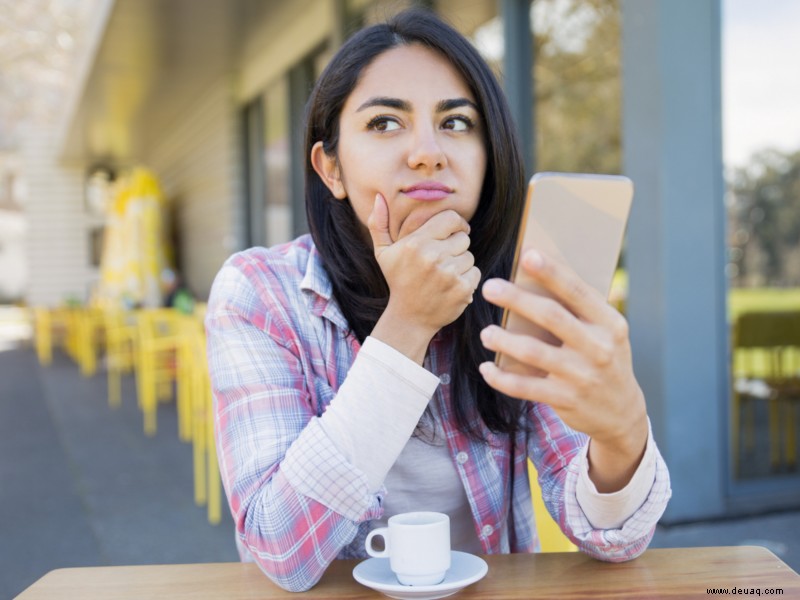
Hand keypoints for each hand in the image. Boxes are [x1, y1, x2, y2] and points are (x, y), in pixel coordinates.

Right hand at [368, 193, 480, 360]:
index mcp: (416, 243)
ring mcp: (449, 274)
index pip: (452, 219)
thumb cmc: (398, 281)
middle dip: (455, 247)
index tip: (454, 232)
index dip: (456, 224)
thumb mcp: (383, 253)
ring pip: (469, 256)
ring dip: (461, 264)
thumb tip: (379, 197)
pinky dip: (467, 279)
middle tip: (442, 260)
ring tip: (444, 275)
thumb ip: (379, 224)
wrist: (409, 318)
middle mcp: (433, 257)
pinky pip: (475, 272)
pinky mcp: (462, 289)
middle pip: (463, 238)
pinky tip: (451, 286)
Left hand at [478, 249, 647, 490]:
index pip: (578, 292)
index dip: (552, 272)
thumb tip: (534, 277)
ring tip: (485, 332)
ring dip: (504, 341)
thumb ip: (579, 311)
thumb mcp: (605, 333)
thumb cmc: (603, 358)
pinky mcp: (566, 400)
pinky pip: (525, 387)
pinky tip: (486, 368)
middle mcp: (599, 348)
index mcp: (610, 323)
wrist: (622, 412)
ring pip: (534, 353)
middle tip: (489, 287)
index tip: (527, 254)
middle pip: (551, 317)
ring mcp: (582, 376)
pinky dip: (501, 378)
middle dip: (517, 299)